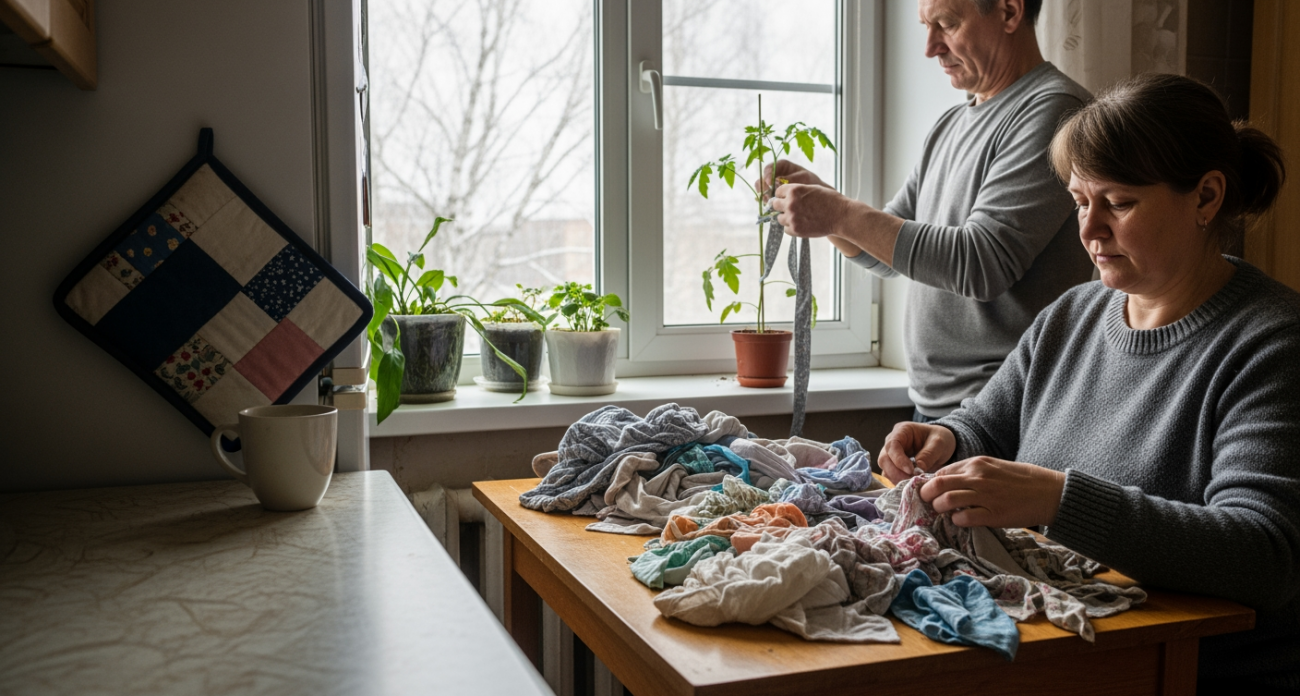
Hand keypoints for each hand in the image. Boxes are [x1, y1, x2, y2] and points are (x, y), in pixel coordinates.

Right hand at [760, 159, 830, 198]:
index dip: (767, 173)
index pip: (771, 167)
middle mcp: (775, 176)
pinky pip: (765, 198)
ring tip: (769, 202)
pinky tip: (770, 206)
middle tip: (767, 193)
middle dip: (763, 186)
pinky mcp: (773, 197)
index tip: (769, 182)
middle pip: (763, 178)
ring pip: (762, 189)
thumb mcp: (805, 179)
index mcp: (783, 167)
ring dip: (763, 195)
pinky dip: (765, 202)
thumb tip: (777, 182)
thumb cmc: (813, 184)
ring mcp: (773, 187)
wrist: (818, 198)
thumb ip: (792, 179)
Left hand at [769, 182, 848, 237]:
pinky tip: (802, 224)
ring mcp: (792, 218)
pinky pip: (786, 229)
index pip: (778, 192)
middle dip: (782, 206)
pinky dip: (792, 227)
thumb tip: (782, 196)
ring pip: (779, 218)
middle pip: (775, 205)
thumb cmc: (829, 200)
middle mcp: (790, 203)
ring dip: (786, 218)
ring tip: (799, 217)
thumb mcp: (811, 188)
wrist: (841, 216)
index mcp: (794, 190)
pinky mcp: (796, 230)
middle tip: (792, 208)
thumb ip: (796, 191)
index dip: (783, 195)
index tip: (789, 198)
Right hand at [879, 422, 955, 483]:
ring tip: (912, 484)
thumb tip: (917, 470)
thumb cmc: (940, 439)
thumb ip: (928, 455)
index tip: (910, 470)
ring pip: (885, 470)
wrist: (941, 445)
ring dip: (897, 479)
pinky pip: (891, 477)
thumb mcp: (939, 443)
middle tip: (910, 481)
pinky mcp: (895, 467)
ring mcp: (891, 456)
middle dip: (896, 472)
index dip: (898, 459)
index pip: (892, 445)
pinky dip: (899, 482)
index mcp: (902, 431)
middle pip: (884, 459)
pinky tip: (910, 485)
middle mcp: (892, 443)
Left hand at [919, 457, 1065, 527]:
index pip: (941, 472)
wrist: (1049, 492)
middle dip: (926, 495)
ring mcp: (984, 496)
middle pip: (937, 485)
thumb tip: (946, 481)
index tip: (929, 491)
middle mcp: (977, 477)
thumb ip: (971, 472)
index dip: (930, 483)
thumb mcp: (993, 466)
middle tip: (927, 502)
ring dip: (939, 509)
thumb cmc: (1021, 479)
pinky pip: (963, 518)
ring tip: (943, 512)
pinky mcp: (992, 515)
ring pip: (946, 501)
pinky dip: (956, 521)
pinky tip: (961, 520)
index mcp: (976, 463)